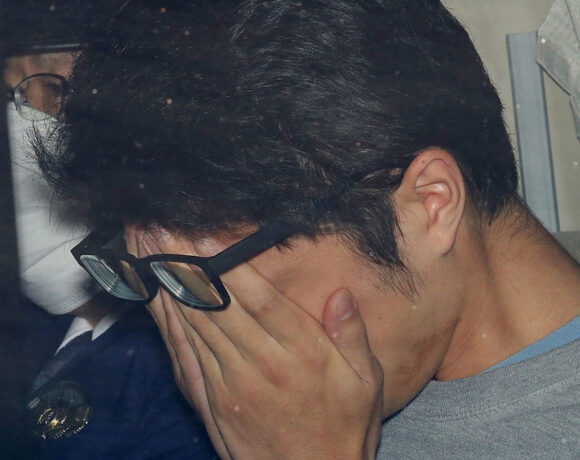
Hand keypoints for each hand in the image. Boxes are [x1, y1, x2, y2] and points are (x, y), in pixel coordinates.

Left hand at [132, 231, 383, 459]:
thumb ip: (352, 336)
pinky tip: (158, 296)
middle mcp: (262, 365)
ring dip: (171, 285)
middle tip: (163, 228)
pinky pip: (187, 353)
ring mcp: (232, 382)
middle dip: (187, 264)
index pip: (261, 301)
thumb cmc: (343, 425)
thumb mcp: (367, 382)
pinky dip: (170, 322)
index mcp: (302, 354)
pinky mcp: (213, 398)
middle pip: (218, 306)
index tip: (204, 238)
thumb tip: (341, 294)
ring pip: (196, 325)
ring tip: (151, 250)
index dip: (230, 268)